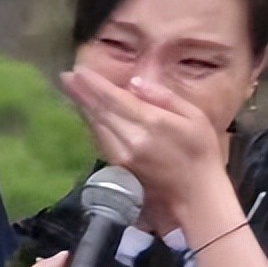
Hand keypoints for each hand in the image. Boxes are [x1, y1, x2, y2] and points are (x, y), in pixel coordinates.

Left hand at [61, 67, 224, 227]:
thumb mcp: (194, 116)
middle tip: (66, 76)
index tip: (79, 71)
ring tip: (72, 90)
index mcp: (150, 123)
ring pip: (96, 126)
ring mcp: (122, 155)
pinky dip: (91, 124)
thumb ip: (163, 97)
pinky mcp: (119, 167)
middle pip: (98, 111)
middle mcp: (131, 139)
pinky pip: (99, 140)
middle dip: (81, 93)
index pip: (113, 98)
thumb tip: (134, 82)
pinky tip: (87, 114)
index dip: (94, 84)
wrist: (197, 195)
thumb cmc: (201, 152)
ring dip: (82, 107)